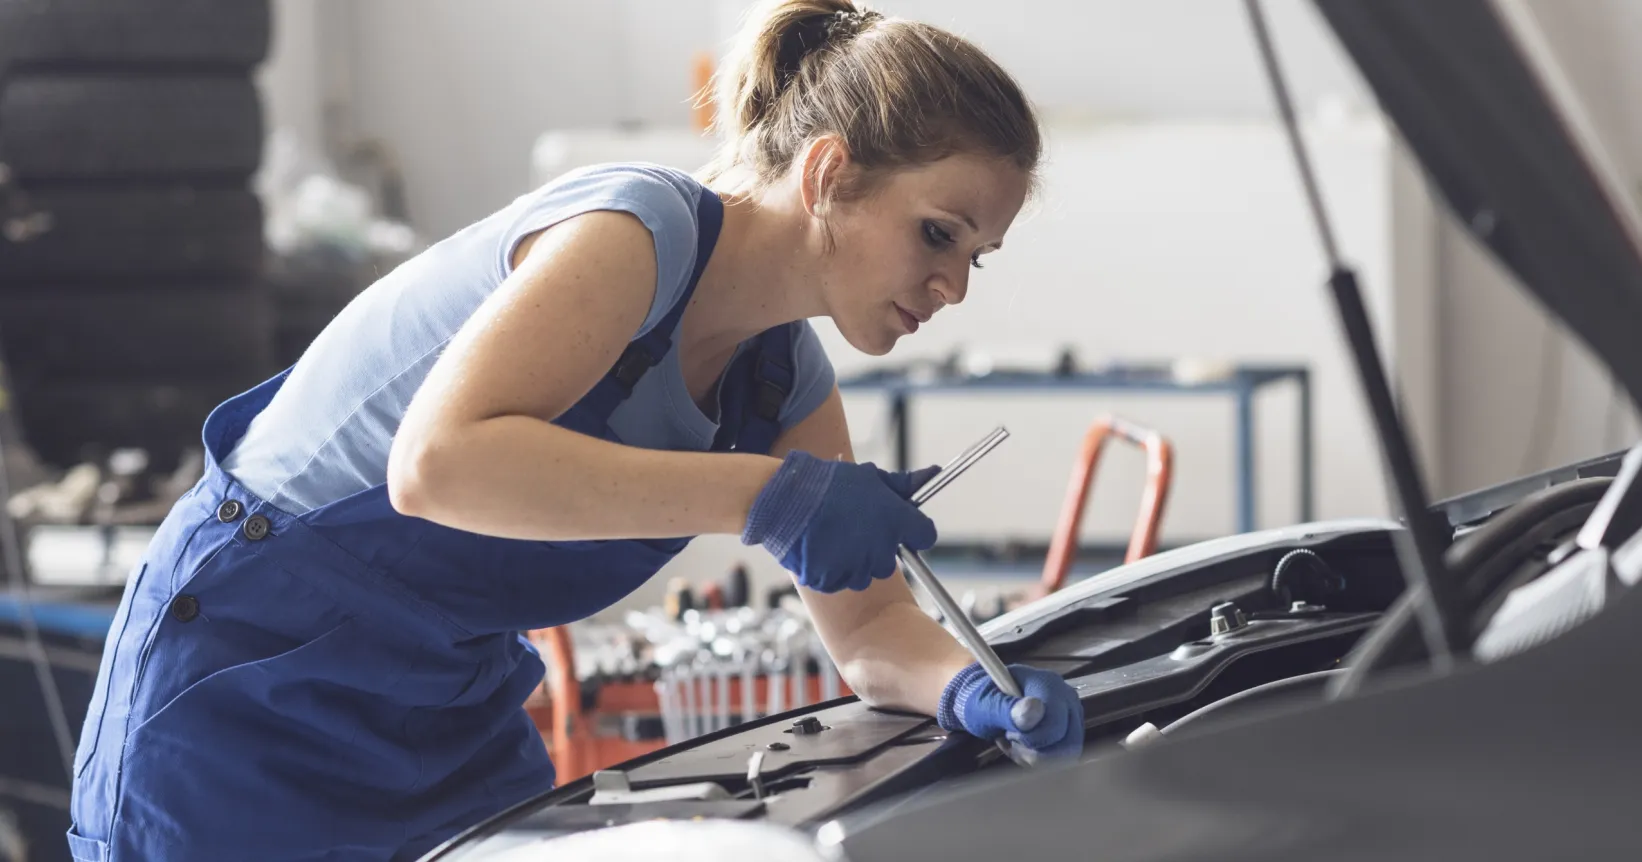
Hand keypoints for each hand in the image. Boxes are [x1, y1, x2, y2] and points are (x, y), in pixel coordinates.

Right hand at [742, 450, 939, 592]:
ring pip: (865, 574)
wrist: (785, 498)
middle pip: (891, 560)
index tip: (901, 527)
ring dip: (855, 561)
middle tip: (855, 527)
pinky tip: (821, 547)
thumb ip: (904, 484)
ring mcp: (855, 566)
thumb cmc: (828, 484)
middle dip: (878, 547)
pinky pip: (840, 581)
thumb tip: (934, 473)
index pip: (925, 536)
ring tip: (834, 536)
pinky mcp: (831, 579)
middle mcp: (880, 548)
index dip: (914, 531)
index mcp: (895, 522)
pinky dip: (831, 570)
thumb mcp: (870, 476)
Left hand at [937, 663, 1083, 759]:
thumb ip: (1008, 708)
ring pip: (1065, 754)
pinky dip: (1038, 758)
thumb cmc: (982, 699)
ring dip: (1034, 756)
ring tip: (1014, 742)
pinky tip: (1022, 746)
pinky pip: (1061, 757)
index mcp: (1047, 683)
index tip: (1009, 733)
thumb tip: (1034, 710)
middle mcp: (1065, 697)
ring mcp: (1070, 714)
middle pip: (1065, 743)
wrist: (983, 702)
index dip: (1031, 739)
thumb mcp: (985, 704)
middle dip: (1033, 750)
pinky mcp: (1068, 730)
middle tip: (1010, 738)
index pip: (1055, 726)